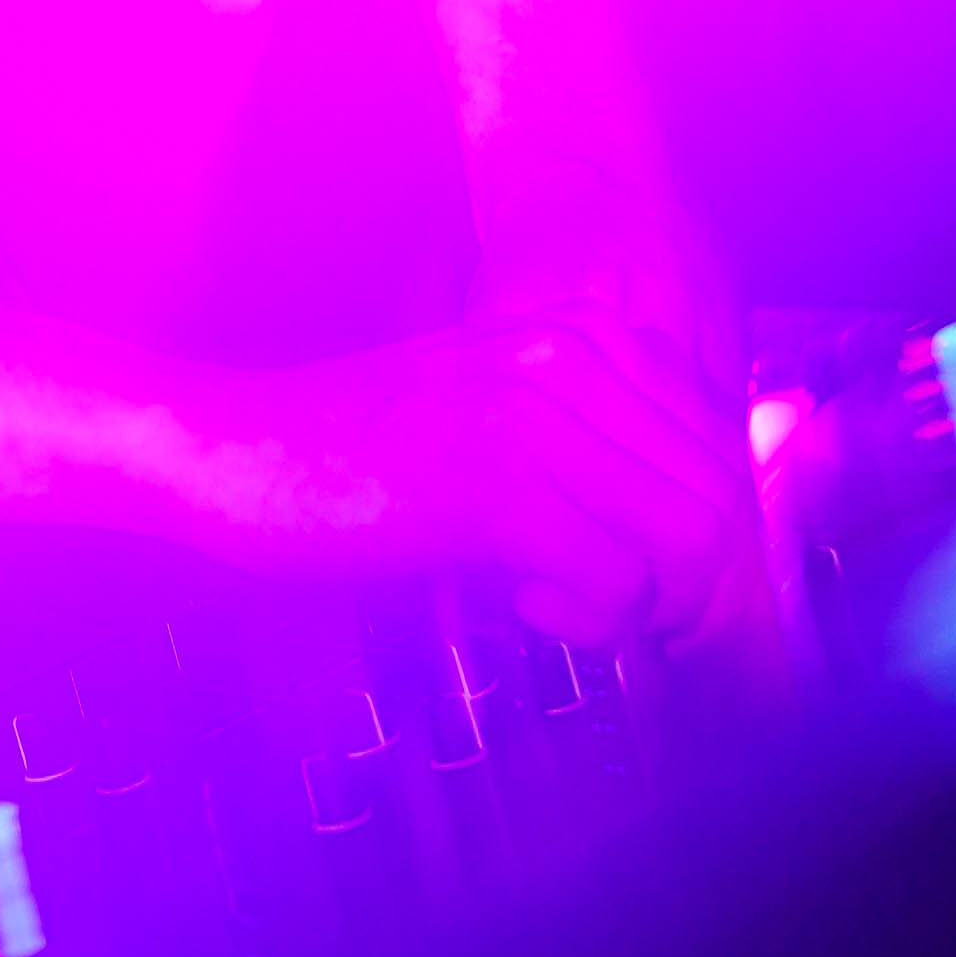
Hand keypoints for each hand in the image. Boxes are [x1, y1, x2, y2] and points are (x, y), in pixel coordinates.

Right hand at [192, 304, 762, 649]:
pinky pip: (618, 584)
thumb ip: (594, 447)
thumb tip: (702, 533)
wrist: (232, 450)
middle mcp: (572, 357)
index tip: (649, 580)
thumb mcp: (494, 417)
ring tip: (571, 607)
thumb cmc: (358, 455)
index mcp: (581, 333)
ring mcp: (534, 418)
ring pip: (692, 541)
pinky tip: (521, 606)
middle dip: (692, 582)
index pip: (720, 441)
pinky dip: (589, 624)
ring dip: (647, 605)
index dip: (707, 533)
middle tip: (619, 613)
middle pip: (723, 496)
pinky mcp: (492, 490)